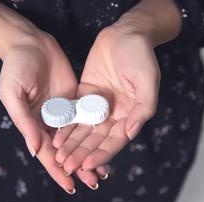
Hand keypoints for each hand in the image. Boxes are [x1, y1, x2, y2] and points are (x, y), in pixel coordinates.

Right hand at [0, 31, 100, 192]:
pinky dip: (94, 133)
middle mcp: (48, 122)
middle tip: (93, 182)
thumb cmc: (15, 67)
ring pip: (77, 139)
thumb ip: (24, 121)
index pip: (45, 153)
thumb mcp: (13, 93)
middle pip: (64, 151)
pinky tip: (105, 143)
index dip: (57, 170)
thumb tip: (34, 149)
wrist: (29, 43)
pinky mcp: (74, 99)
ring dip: (89, 154)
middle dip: (77, 166)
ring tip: (103, 170)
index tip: (69, 186)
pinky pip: (85, 118)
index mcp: (32, 124)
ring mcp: (63, 112)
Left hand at [53, 24, 159, 173]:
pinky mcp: (84, 95)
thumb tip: (131, 133)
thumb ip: (143, 108)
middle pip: (95, 140)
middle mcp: (113, 115)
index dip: (101, 155)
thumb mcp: (147, 80)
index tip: (87, 165)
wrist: (125, 33)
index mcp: (130, 115)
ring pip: (82, 130)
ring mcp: (97, 106)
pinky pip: (73, 113)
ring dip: (71, 144)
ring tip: (58, 157)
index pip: (114, 141)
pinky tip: (55, 136)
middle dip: (81, 154)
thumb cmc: (140, 55)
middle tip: (67, 166)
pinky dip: (65, 125)